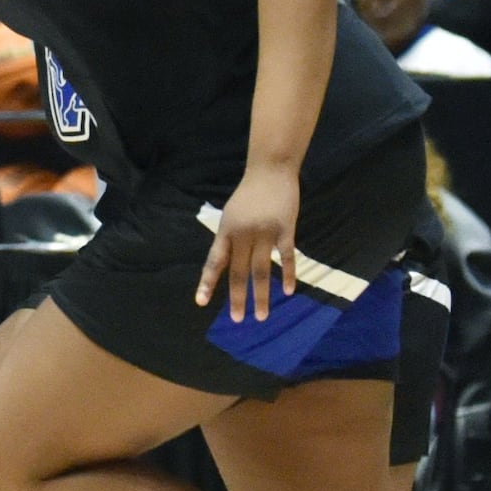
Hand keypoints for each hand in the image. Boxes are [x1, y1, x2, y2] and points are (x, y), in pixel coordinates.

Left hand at [193, 163, 306, 321]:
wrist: (270, 171)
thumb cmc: (249, 195)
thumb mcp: (231, 215)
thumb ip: (230, 240)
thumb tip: (225, 266)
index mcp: (226, 231)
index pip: (214, 261)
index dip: (207, 282)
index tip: (201, 302)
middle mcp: (243, 234)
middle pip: (238, 272)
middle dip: (237, 298)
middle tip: (237, 319)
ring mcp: (265, 232)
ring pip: (261, 271)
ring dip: (261, 295)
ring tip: (262, 316)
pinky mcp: (285, 229)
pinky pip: (287, 257)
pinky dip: (288, 275)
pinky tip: (289, 291)